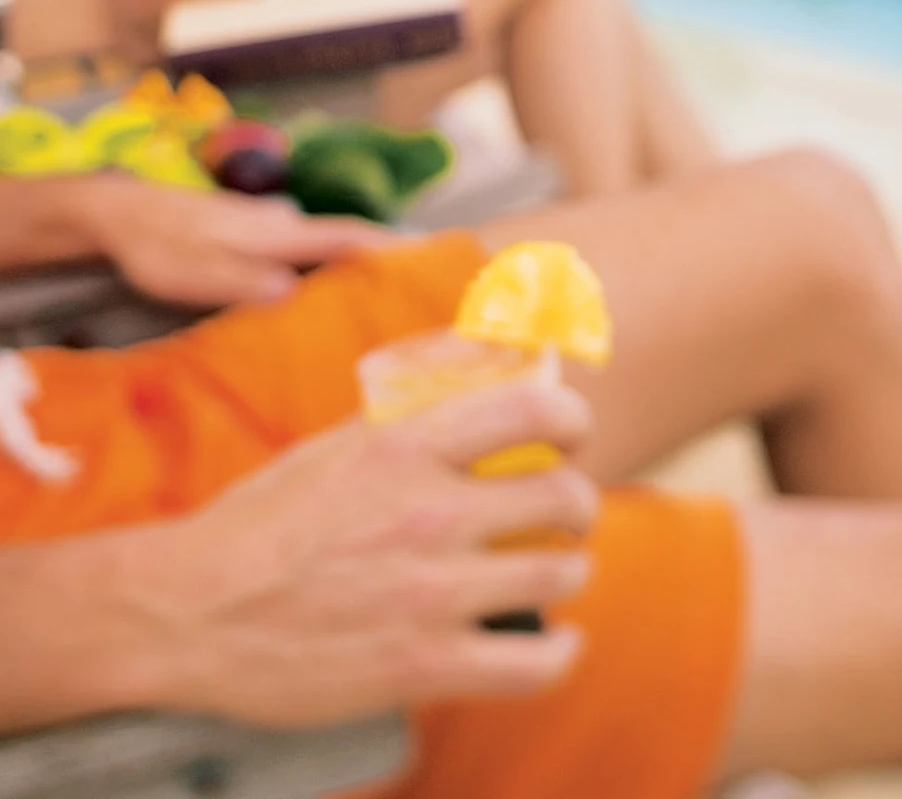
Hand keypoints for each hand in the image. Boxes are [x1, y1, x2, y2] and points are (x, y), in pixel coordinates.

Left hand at [80, 174, 393, 306]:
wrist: (118, 212)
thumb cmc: (157, 246)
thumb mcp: (193, 272)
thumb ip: (242, 281)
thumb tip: (293, 292)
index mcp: (274, 233)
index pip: (345, 236)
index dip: (388, 247)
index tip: (431, 257)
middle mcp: (277, 223)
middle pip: (341, 239)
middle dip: (379, 258)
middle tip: (413, 285)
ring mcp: (262, 224)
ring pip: (317, 243)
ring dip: (347, 261)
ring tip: (371, 291)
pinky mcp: (244, 231)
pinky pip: (296, 247)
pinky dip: (316, 262)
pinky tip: (311, 282)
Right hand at [137, 378, 596, 723]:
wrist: (189, 611)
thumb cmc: (259, 521)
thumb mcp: (336, 443)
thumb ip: (411, 416)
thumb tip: (480, 372)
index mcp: (405, 444)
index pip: (534, 411)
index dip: (572, 420)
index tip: (572, 433)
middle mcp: (430, 511)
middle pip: (563, 495)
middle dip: (576, 502)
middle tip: (566, 511)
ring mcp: (432, 591)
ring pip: (559, 572)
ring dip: (567, 569)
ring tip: (553, 570)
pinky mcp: (424, 665)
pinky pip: (535, 661)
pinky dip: (559, 652)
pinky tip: (556, 643)